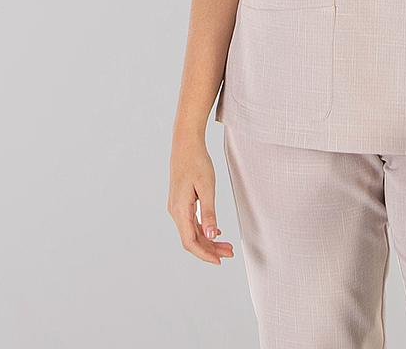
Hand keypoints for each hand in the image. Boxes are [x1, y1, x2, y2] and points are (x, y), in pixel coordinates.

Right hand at [168, 136, 235, 264]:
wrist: (186, 144)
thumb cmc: (197, 162)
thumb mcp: (207, 187)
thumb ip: (209, 213)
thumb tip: (210, 235)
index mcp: (180, 210)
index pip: (190, 242)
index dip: (204, 254)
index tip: (219, 261)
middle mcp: (175, 211)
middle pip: (192, 239)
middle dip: (210, 249)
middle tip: (229, 253)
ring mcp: (177, 207)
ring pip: (192, 231)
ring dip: (208, 240)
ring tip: (226, 245)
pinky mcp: (181, 202)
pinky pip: (191, 222)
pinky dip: (204, 229)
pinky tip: (216, 231)